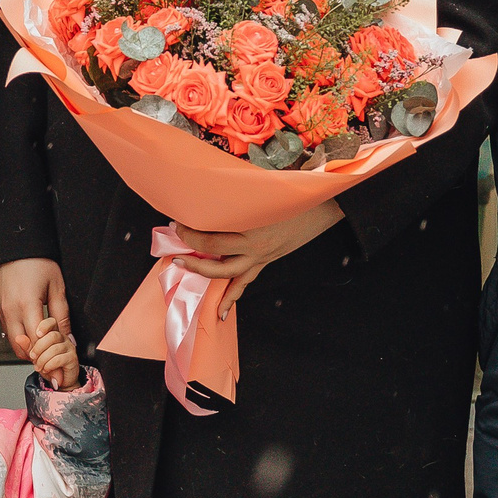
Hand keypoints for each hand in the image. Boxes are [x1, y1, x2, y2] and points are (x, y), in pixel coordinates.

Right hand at [0, 257, 67, 363]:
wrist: (13, 248)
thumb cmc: (36, 262)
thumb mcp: (56, 286)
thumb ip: (62, 316)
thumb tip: (68, 340)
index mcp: (27, 305)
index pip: (37, 343)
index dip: (50, 358)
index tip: (60, 371)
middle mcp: (11, 312)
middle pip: (23, 349)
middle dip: (39, 359)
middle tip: (55, 365)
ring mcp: (2, 312)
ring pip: (14, 344)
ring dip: (29, 351)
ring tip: (46, 352)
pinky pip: (9, 333)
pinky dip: (22, 341)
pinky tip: (35, 338)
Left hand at [28, 311, 80, 388]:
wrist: (58, 381)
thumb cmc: (48, 366)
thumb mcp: (34, 356)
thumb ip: (27, 347)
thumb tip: (18, 338)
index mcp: (53, 333)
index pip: (51, 322)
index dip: (44, 326)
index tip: (36, 334)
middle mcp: (63, 338)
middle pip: (52, 336)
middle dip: (39, 348)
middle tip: (32, 357)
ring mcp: (69, 347)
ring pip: (54, 348)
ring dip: (42, 359)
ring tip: (38, 366)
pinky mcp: (73, 359)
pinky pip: (59, 359)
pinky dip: (49, 365)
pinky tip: (46, 369)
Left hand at [168, 202, 345, 320]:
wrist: (322, 208)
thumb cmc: (294, 194)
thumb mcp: (264, 189)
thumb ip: (238, 192)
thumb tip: (212, 185)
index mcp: (253, 224)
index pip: (213, 233)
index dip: (192, 229)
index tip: (177, 219)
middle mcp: (254, 245)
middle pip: (214, 250)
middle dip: (190, 245)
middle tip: (175, 236)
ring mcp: (260, 257)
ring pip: (226, 272)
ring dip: (201, 271)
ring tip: (181, 266)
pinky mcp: (265, 262)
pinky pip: (244, 283)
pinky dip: (230, 298)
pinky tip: (220, 312)